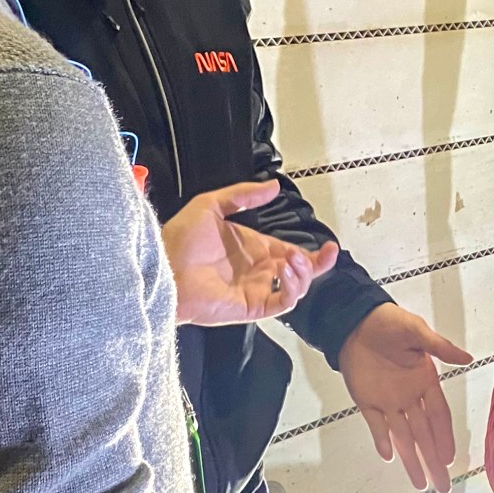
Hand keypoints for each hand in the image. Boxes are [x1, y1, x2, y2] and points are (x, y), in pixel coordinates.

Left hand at [161, 181, 339, 326]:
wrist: (163, 266)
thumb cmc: (179, 238)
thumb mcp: (212, 204)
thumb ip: (244, 195)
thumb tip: (273, 186)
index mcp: (253, 248)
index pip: (291, 252)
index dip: (312, 252)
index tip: (329, 246)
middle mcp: (257, 270)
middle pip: (300, 273)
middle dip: (315, 263)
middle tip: (320, 253)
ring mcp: (255, 289)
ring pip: (295, 288)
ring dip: (303, 274)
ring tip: (293, 259)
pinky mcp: (251, 306)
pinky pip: (282, 303)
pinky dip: (291, 288)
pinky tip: (283, 270)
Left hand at [338, 304, 473, 492]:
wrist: (355, 321)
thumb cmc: (389, 323)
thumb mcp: (417, 331)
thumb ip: (439, 347)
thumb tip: (467, 358)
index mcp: (425, 382)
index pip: (438, 417)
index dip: (445, 438)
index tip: (451, 459)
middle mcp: (409, 397)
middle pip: (424, 435)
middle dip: (434, 461)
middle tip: (442, 486)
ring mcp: (387, 401)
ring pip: (403, 437)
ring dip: (411, 460)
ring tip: (420, 484)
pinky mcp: (367, 401)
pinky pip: (376, 425)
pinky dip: (382, 440)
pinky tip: (390, 457)